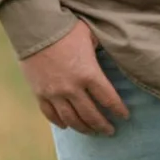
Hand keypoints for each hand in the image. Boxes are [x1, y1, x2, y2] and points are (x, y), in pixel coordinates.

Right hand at [20, 21, 128, 136]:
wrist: (35, 27)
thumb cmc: (66, 28)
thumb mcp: (90, 36)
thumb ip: (100, 49)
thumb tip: (108, 53)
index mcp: (89, 74)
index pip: (109, 99)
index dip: (118, 110)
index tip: (125, 116)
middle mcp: (72, 88)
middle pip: (91, 115)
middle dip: (103, 125)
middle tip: (110, 131)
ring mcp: (55, 93)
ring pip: (72, 119)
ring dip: (84, 128)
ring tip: (92, 132)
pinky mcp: (40, 93)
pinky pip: (51, 114)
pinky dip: (60, 122)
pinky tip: (67, 126)